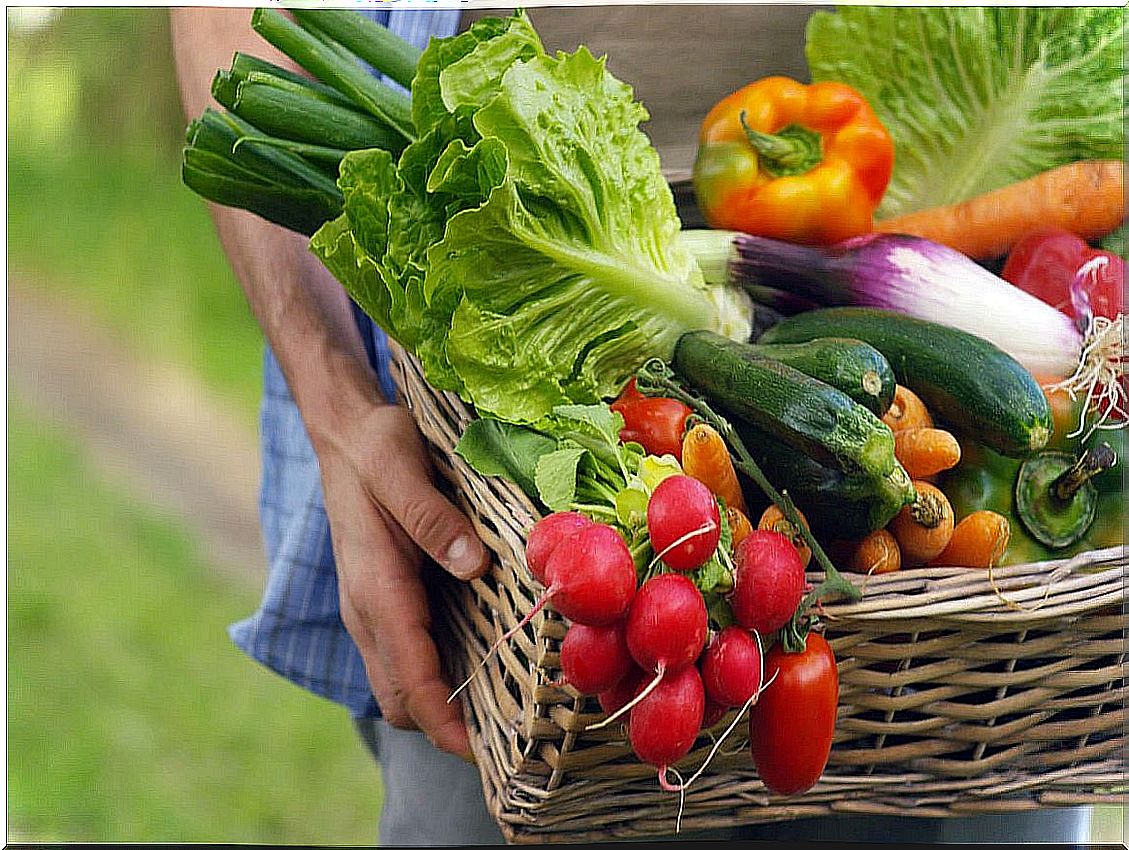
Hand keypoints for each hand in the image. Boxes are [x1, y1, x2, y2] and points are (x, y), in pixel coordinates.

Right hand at [315, 399, 489, 756]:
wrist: (345, 433)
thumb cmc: (376, 448)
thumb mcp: (402, 469)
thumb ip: (433, 519)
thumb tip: (474, 566)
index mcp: (375, 587)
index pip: (408, 675)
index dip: (443, 720)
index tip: (481, 751)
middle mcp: (367, 610)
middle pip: (400, 698)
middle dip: (444, 727)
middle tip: (507, 737)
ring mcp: (371, 609)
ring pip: (399, 684)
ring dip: (439, 707)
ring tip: (502, 713)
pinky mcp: (383, 600)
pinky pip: (405, 657)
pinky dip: (434, 679)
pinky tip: (479, 666)